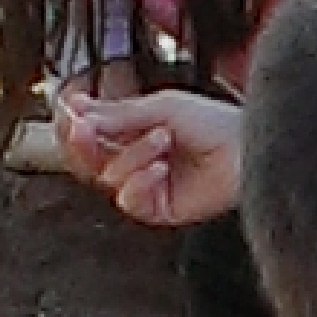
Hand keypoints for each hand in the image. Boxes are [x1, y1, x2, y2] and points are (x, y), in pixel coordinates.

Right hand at [54, 86, 241, 225]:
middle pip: (87, 160)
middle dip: (83, 143)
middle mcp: (135, 157)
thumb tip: (77, 112)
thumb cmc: (215, 122)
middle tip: (84, 128)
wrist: (246, 150)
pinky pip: (129, 201)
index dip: (73, 124)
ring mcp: (146, 184)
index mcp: (133, 130)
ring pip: (109, 178)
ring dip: (132, 156)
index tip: (70, 112)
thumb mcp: (161, 107)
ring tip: (162, 139)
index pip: (88, 132)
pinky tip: (160, 169)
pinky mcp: (158, 209)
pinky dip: (140, 183)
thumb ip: (117, 114)